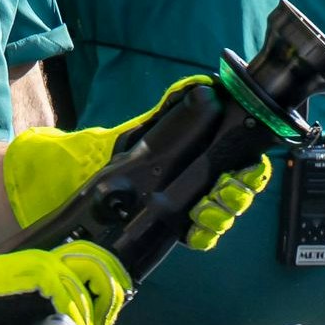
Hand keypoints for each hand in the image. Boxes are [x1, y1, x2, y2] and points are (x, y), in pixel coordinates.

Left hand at [1, 78, 268, 247]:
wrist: (73, 190)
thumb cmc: (109, 160)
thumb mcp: (140, 133)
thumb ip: (172, 111)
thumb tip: (202, 86)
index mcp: (200, 160)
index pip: (242, 163)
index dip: (251, 168)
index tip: (246, 168)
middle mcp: (201, 185)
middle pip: (240, 192)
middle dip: (237, 193)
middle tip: (222, 191)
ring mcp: (189, 210)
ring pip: (225, 215)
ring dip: (221, 214)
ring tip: (204, 212)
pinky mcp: (174, 233)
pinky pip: (203, 238)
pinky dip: (202, 235)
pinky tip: (192, 232)